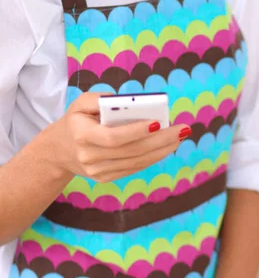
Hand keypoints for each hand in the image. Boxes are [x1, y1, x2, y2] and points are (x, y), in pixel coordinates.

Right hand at [46, 92, 189, 181]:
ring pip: (137, 162)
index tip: (158, 122)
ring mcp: (99, 171)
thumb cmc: (76, 121)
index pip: (114, 137)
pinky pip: (135, 168)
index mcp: (82, 136)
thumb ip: (102, 99)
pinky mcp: (106, 178)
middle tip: (182, 130)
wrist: (58, 151)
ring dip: (162, 150)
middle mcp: (90, 157)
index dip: (137, 131)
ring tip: (179, 137)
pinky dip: (153, 157)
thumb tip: (132, 103)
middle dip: (160, 140)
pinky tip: (167, 147)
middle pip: (132, 151)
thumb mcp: (80, 104)